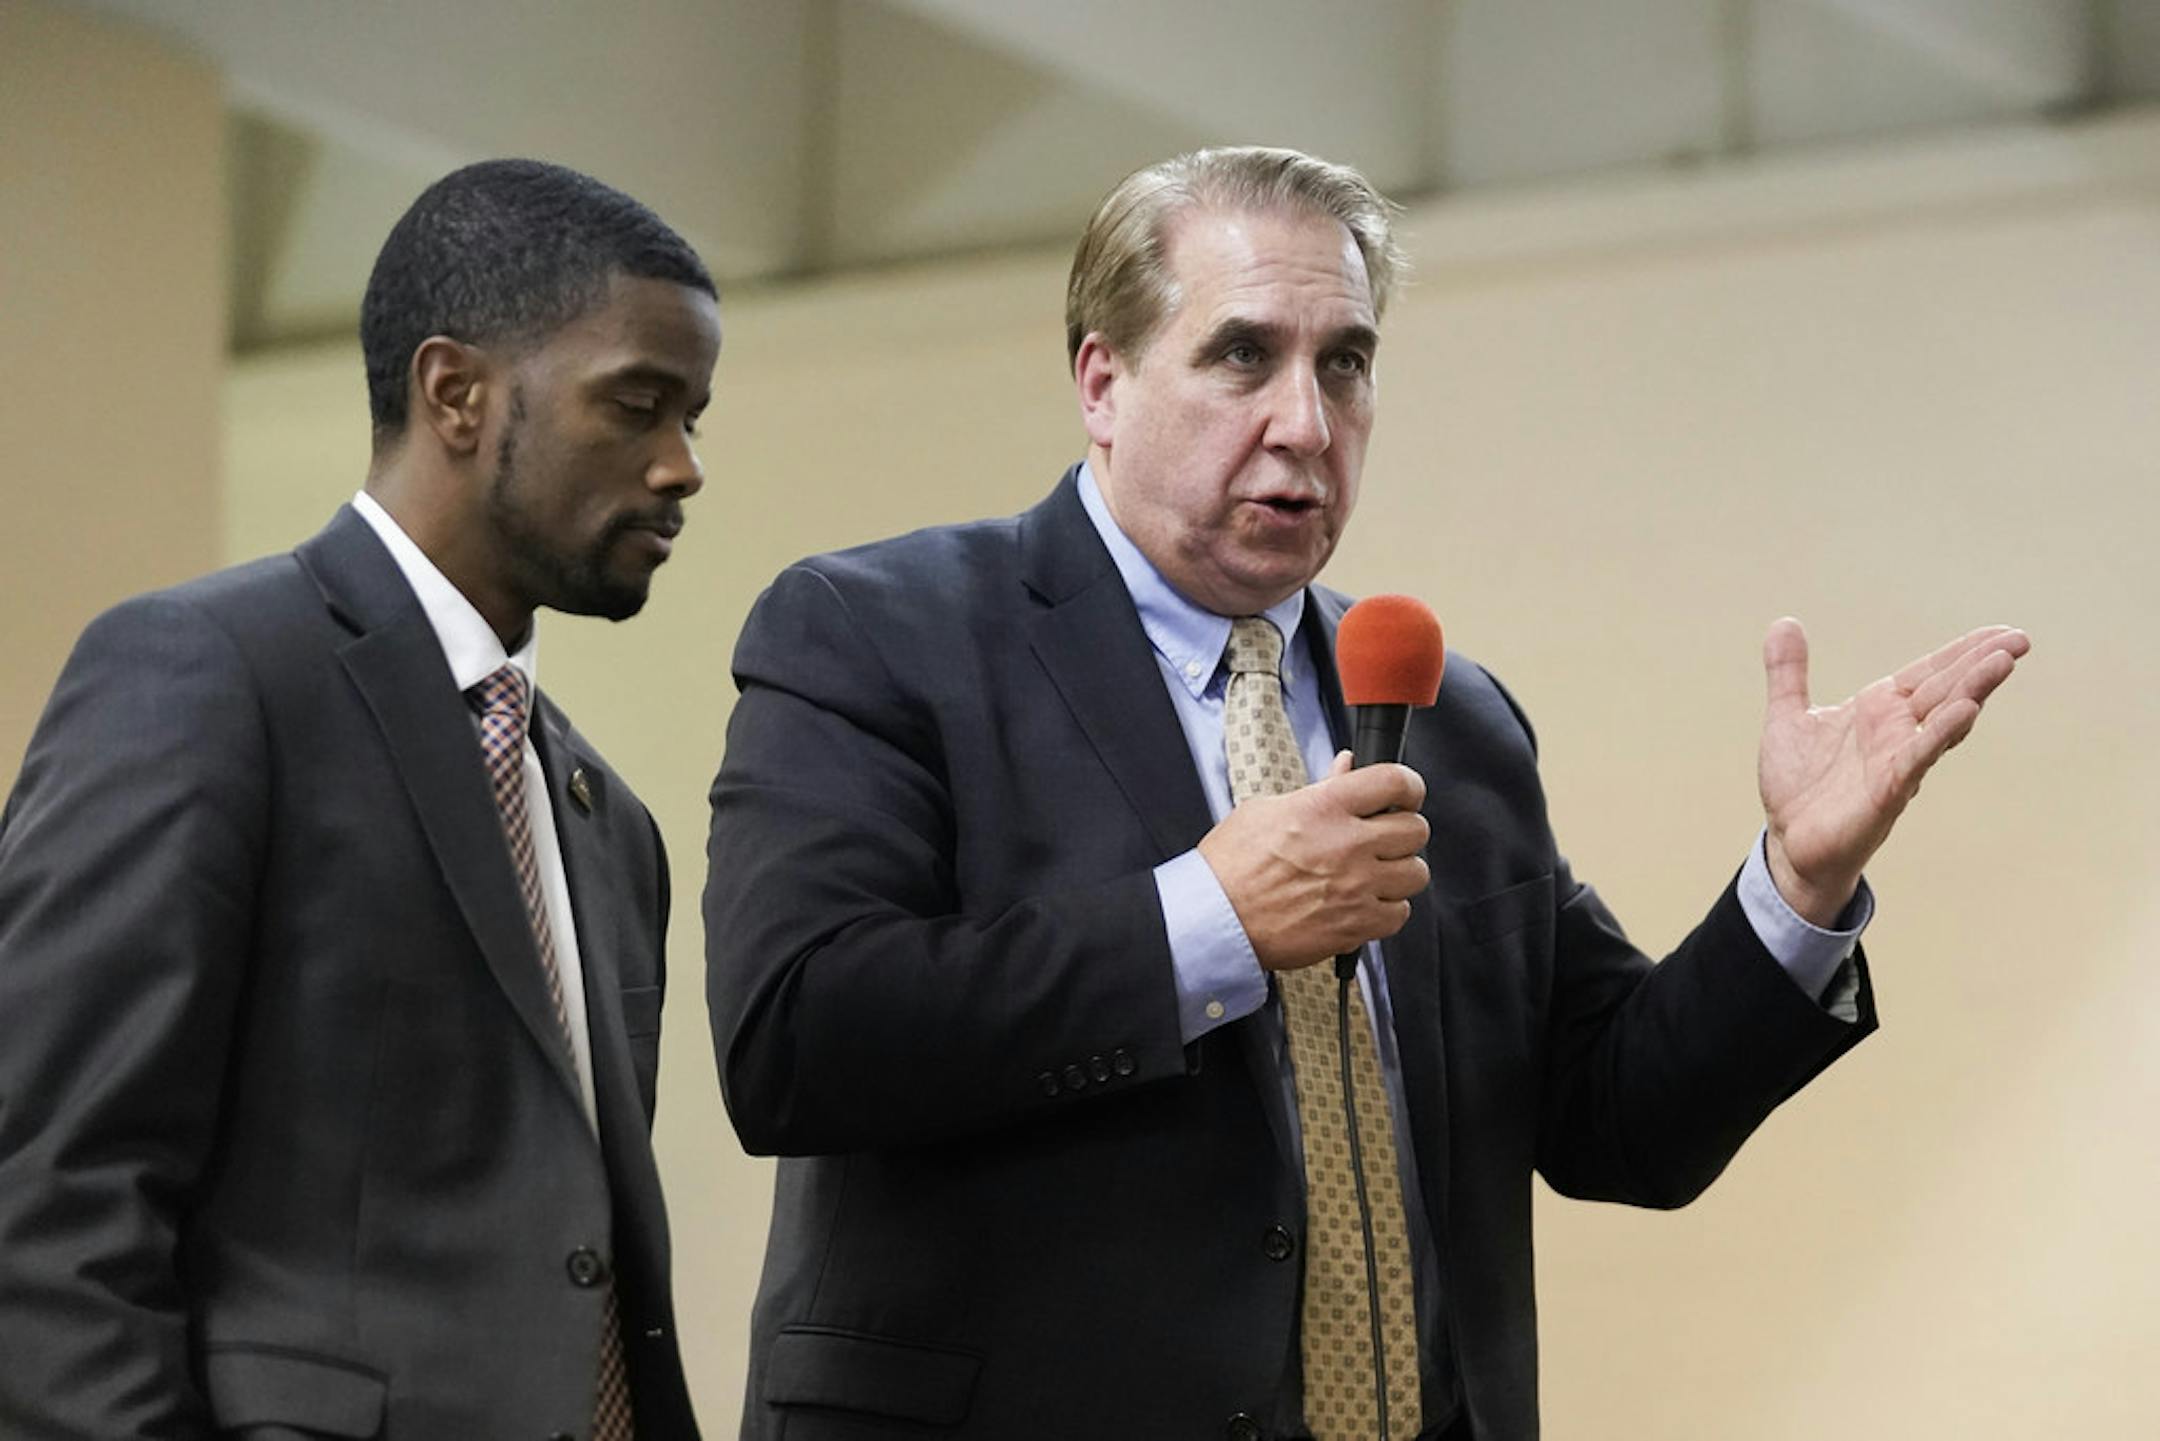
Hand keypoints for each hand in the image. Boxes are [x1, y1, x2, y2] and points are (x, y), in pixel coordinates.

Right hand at [1197, 754, 1429, 970]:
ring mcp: (1356, 887)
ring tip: (1375, 872)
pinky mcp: (1355, 925)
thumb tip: (1346, 767)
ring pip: (1415, 873)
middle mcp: (1347, 845)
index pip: (1395, 781)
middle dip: (1403, 830)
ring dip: (1399, 871)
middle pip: (1415, 829)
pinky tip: (1365, 902)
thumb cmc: (1230, 866)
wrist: (1215, 919)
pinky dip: (1388, 909)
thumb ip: (1318, 788)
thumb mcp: (1266, 809)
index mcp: (1324, 808)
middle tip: (1384, 836)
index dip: (1408, 786)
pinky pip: (1400, 914)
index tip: (1405, 794)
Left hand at [1758, 617, 2028, 925]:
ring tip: (2002, 662)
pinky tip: (1965, 711)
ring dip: (1972, 690)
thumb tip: (1784, 622)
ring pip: (1942, 720)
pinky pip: (1918, 758)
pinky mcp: (1887, 791)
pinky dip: (1939, 734)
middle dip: (1981, 663)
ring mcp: (1896, 761)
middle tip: (2020, 639)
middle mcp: (1895, 732)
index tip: (2000, 631)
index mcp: (1878, 709)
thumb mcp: (1786, 717)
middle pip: (1947, 689)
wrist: (1788, 843)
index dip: (1963, 651)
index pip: (1930, 672)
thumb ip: (1788, 673)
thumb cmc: (1797, 785)